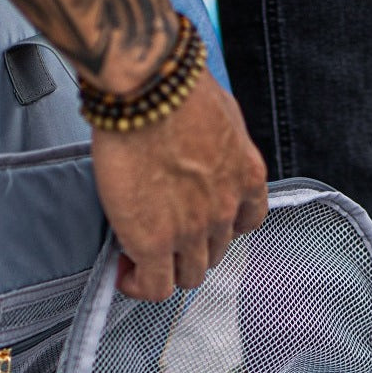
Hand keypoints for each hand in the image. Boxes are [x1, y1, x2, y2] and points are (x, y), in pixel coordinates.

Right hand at [91, 70, 268, 300]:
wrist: (151, 90)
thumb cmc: (178, 86)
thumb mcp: (221, 111)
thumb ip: (218, 140)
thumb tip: (198, 144)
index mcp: (247, 178)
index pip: (247, 223)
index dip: (221, 228)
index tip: (199, 224)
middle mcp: (226, 210)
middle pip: (215, 252)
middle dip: (189, 247)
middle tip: (159, 234)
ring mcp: (193, 231)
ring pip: (188, 274)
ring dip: (166, 267)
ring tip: (138, 253)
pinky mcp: (156, 242)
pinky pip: (155, 286)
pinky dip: (139, 285)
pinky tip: (124, 272)